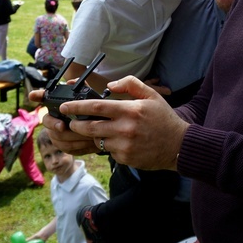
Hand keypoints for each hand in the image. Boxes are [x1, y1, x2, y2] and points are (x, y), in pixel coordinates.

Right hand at [29, 89, 100, 155]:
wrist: (100, 132)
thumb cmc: (93, 113)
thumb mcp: (91, 101)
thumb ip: (84, 89)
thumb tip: (72, 81)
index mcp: (58, 106)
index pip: (44, 98)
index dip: (37, 95)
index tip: (32, 95)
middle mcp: (53, 119)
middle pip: (47, 121)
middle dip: (54, 124)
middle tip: (62, 126)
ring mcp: (55, 133)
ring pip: (58, 136)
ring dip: (72, 135)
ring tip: (84, 134)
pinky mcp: (63, 145)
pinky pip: (66, 147)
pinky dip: (78, 145)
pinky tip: (87, 142)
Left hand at [59, 76, 188, 170]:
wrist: (178, 145)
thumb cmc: (163, 118)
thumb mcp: (151, 95)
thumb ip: (130, 84)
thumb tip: (109, 85)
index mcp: (130, 110)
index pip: (96, 107)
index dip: (76, 106)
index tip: (64, 107)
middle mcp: (125, 128)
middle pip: (90, 127)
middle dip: (76, 124)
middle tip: (72, 122)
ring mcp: (124, 146)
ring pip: (98, 140)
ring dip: (94, 135)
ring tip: (99, 130)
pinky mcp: (125, 158)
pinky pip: (109, 152)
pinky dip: (109, 146)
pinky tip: (119, 141)